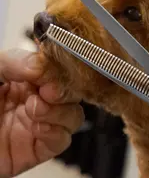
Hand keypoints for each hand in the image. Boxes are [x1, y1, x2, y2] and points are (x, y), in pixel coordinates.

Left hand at [0, 49, 83, 176]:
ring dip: (60, 111)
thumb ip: (14, 62)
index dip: (61, 72)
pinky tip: (38, 127)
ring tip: (35, 109)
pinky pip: (63, 139)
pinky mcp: (39, 147)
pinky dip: (56, 132)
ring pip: (74, 115)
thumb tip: (42, 66)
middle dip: (64, 91)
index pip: (60, 71)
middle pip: (72, 93)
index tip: (51, 74)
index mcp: (29, 79)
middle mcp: (39, 99)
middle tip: (48, 91)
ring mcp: (41, 123)